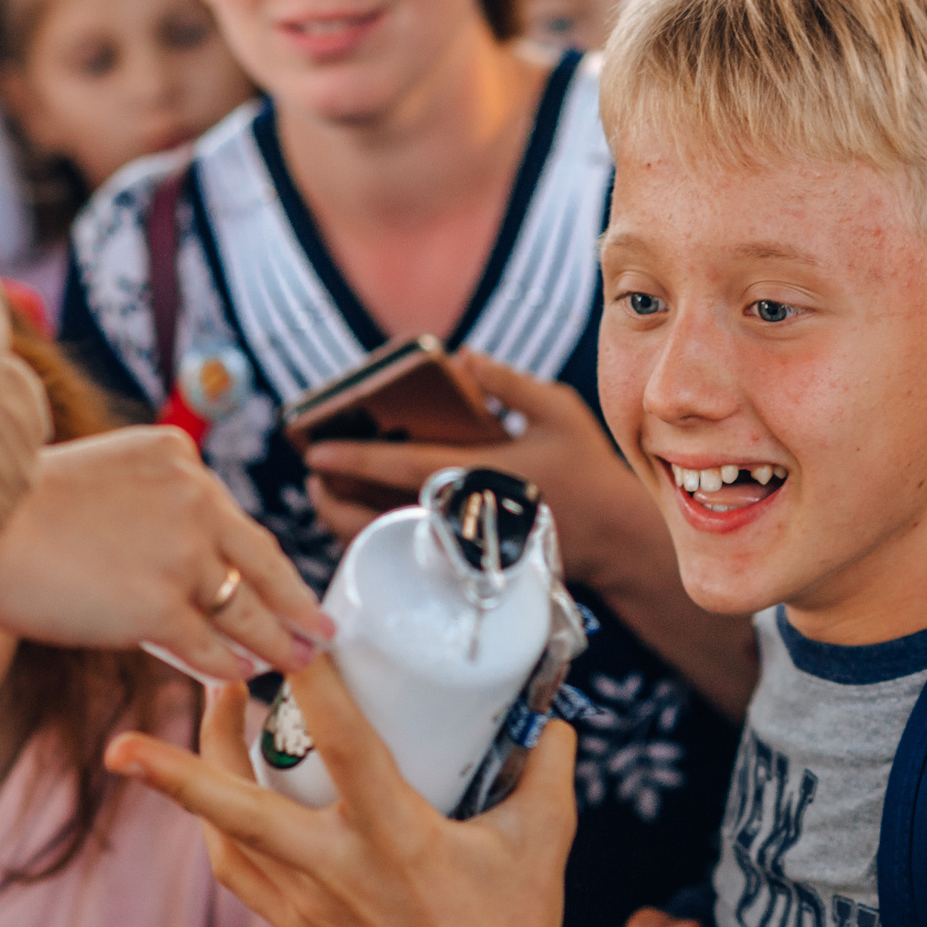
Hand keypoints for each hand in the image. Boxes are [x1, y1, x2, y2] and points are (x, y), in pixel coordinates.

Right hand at [0, 426, 331, 682]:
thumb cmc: (1, 498)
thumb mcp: (97, 472)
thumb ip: (140, 501)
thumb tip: (155, 547)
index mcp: (177, 460)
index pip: (229, 517)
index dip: (254, 556)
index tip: (274, 576)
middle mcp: (195, 503)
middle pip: (260, 562)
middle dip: (294, 601)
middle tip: (321, 626)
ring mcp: (183, 556)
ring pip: (245, 608)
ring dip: (276, 640)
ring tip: (297, 660)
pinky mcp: (159, 607)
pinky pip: (210, 645)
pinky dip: (230, 665)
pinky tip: (246, 677)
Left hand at [106, 666, 627, 926]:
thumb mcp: (547, 833)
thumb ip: (546, 764)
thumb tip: (549, 715)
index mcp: (401, 840)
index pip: (347, 747)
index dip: (315, 688)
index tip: (290, 638)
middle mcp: (343, 874)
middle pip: (239, 811)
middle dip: (187, 758)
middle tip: (196, 686)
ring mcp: (314, 910)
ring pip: (226, 844)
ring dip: (198, 787)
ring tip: (211, 725)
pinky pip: (242, 877)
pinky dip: (223, 833)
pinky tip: (228, 801)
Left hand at [303, 352, 647, 582]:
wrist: (613, 538)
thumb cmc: (586, 468)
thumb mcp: (557, 408)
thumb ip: (507, 381)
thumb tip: (460, 357)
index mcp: (482, 472)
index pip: (403, 465)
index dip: (355, 457)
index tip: (316, 450)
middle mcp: (466, 515)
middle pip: (378, 515)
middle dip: (334, 498)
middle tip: (313, 477)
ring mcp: (465, 548)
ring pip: (389, 544)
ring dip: (348, 523)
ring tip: (327, 498)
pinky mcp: (468, 568)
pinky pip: (407, 561)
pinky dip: (377, 541)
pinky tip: (364, 522)